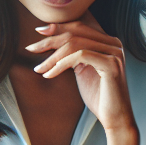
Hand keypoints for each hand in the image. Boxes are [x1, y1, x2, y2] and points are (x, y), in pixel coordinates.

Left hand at [26, 17, 134, 131]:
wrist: (115, 117)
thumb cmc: (98, 95)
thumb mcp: (82, 69)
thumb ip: (74, 53)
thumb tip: (50, 38)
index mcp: (108, 42)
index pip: (79, 27)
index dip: (58, 27)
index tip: (38, 31)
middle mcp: (114, 44)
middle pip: (76, 32)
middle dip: (50, 40)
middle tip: (31, 49)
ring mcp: (114, 53)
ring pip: (75, 43)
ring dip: (52, 56)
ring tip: (39, 69)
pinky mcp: (111, 64)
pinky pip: (80, 56)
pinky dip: (61, 64)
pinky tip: (50, 74)